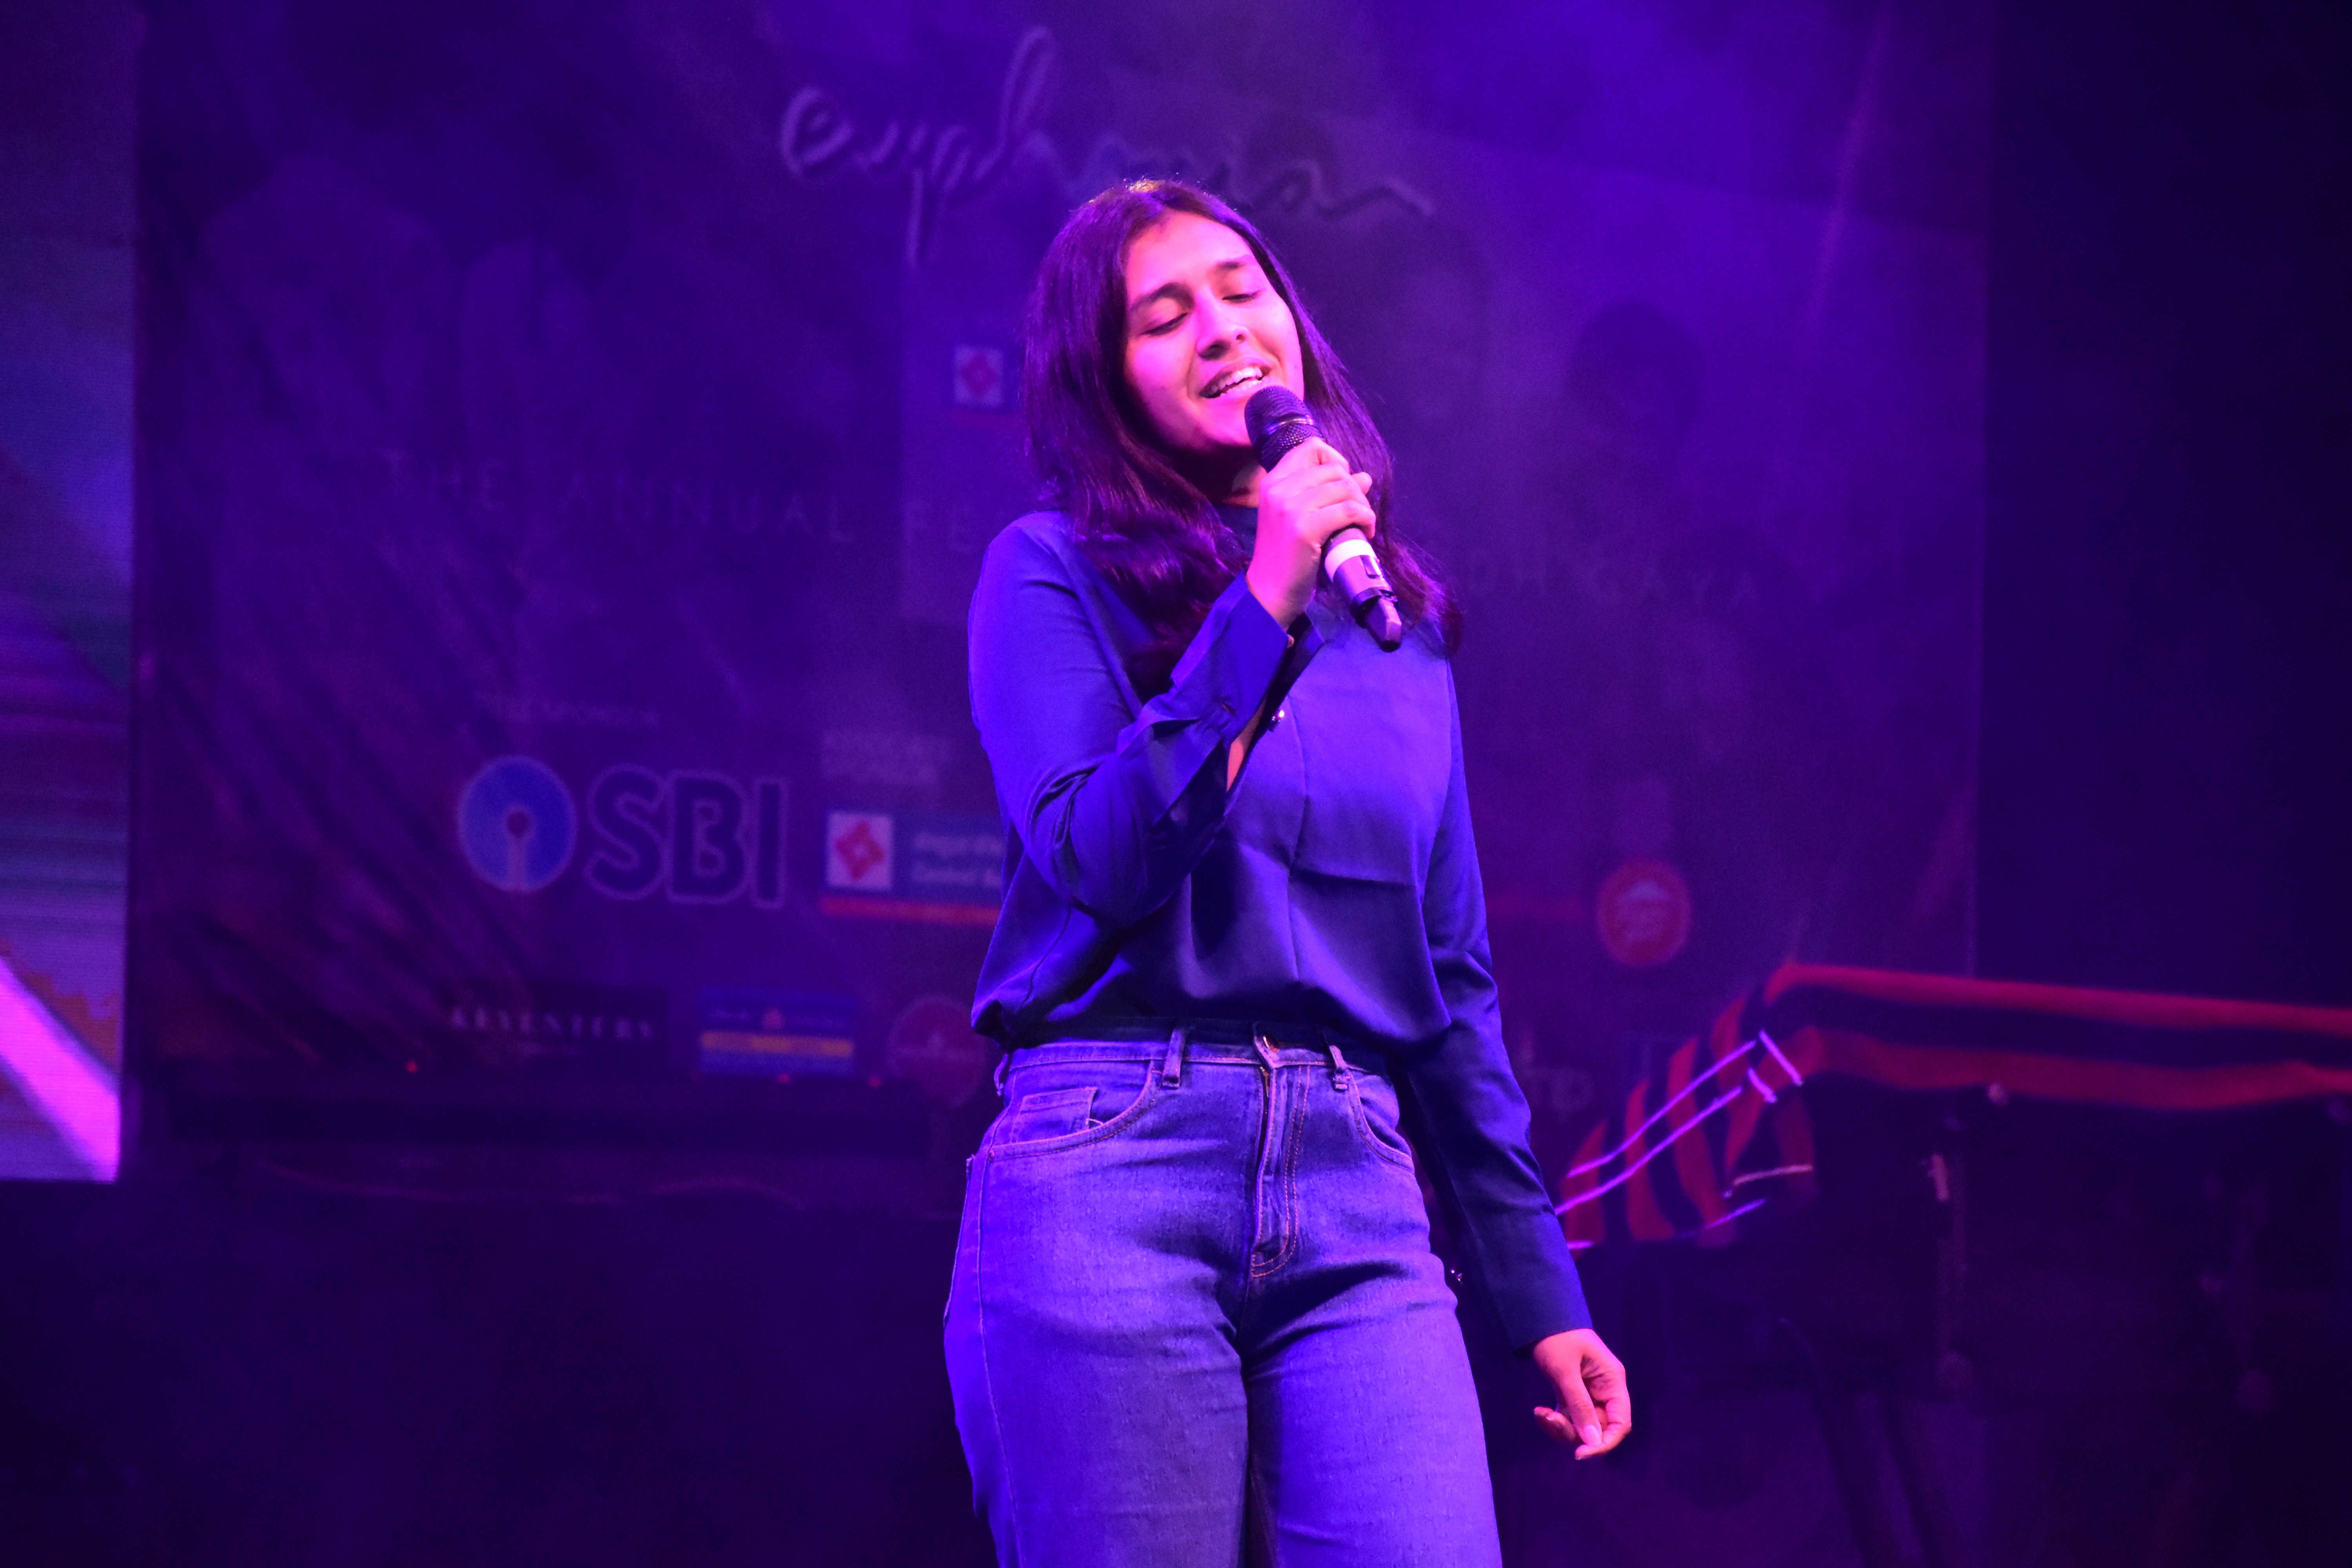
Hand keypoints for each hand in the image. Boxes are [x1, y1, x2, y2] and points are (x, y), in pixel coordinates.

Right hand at [1245, 437, 1374, 625]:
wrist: (1269, 591)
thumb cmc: (1285, 554)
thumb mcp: (1300, 516)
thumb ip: (1326, 493)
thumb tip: (1364, 477)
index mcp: (1273, 482)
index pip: (1311, 448)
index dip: (1335, 460)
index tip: (1342, 484)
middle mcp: (1278, 489)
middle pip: (1333, 468)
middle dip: (1354, 488)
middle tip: (1357, 511)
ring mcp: (1290, 507)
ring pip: (1345, 487)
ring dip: (1362, 505)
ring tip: (1362, 523)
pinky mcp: (1304, 528)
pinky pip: (1349, 510)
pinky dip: (1365, 518)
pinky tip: (1365, 531)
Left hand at [1529, 1328, 1630, 1458]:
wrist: (1539, 1320)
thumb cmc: (1556, 1339)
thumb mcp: (1565, 1371)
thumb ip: (1579, 1405)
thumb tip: (1592, 1442)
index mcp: (1612, 1381)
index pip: (1620, 1423)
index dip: (1605, 1443)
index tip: (1581, 1454)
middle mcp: (1604, 1391)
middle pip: (1598, 1429)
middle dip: (1575, 1432)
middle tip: (1551, 1420)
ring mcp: (1588, 1394)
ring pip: (1581, 1427)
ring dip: (1561, 1427)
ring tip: (1541, 1414)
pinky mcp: (1572, 1396)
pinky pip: (1569, 1419)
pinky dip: (1554, 1420)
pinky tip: (1539, 1412)